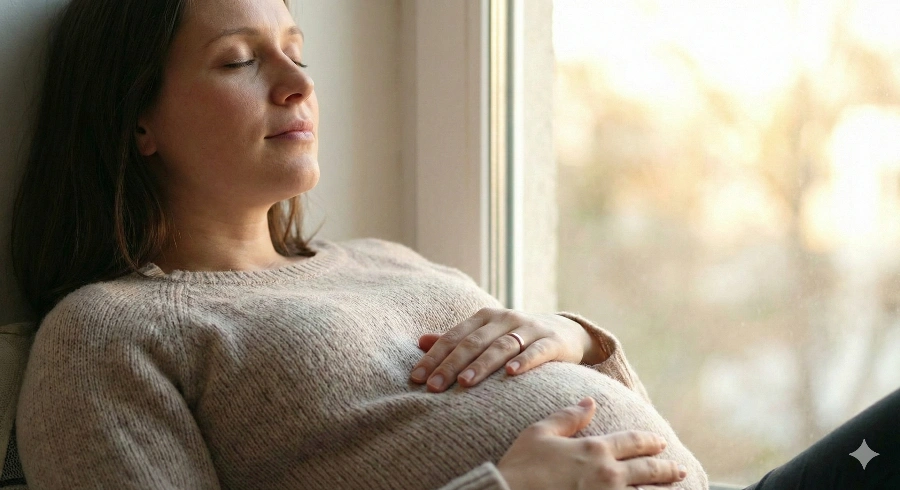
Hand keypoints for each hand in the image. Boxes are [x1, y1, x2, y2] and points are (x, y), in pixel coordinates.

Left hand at [409, 307, 598, 391]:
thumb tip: (420, 341)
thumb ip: (457, 339)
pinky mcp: (552, 341)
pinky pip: (537, 351)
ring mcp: (529, 328)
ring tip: (465, 383)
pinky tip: (511, 373)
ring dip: (482, 365)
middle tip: (434, 387)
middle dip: (451, 365)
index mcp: (484, 317)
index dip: (434, 357)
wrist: (565, 331)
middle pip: (473, 342)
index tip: (417, 378)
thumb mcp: (487, 334)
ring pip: (501, 346)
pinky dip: (524, 361)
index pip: (454, 337)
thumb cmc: (517, 337)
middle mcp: (505, 318)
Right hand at [497, 397, 687, 489]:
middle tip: (678, 468)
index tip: (659, 442)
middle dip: (666, 468)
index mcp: (595, 449)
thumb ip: (568, 417)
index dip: (649, 441)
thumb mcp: (540, 433)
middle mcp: (609, 474)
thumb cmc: (521, 466)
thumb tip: (590, 401)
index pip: (633, 441)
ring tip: (675, 487)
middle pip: (648, 469)